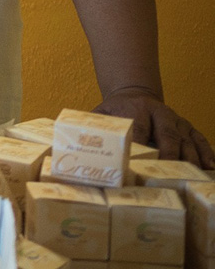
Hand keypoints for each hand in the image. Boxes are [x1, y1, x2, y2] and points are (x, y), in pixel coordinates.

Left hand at [97, 86, 214, 168]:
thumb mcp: (101, 114)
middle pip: (168, 135)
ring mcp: (176, 120)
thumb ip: (90, 127)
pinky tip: (211, 167)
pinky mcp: (187, 126)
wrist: (134, 92)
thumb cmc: (115, 111)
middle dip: (170, 155)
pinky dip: (207, 152)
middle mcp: (160, 113)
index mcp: (136, 110)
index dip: (140, 147)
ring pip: (188, 139)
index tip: (138, 164)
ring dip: (192, 158)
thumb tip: (68, 141)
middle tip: (171, 173)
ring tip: (195, 176)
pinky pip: (199, 139)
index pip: (139, 130)